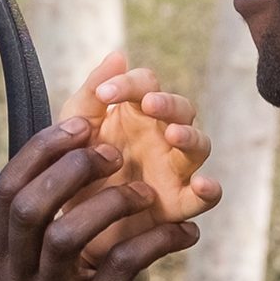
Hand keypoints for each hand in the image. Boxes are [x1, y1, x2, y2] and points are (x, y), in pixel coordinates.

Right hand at [0, 116, 201, 280]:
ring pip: (67, 236)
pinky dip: (155, 241)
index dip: (42, 150)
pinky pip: (120, 267)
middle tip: (115, 153)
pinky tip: (184, 233)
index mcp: (2, 258)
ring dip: (113, 203)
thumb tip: (80, 131)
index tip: (83, 125)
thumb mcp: (59, 263)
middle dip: (73, 169)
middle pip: (28, 207)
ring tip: (149, 194)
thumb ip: (58, 211)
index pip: (6, 189)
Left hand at [60, 52, 219, 260]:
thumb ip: (91, 93)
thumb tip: (118, 54)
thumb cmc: (76, 168)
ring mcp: (174, 169)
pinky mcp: (177, 204)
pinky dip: (210, 191)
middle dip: (168, 104)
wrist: (69, 226)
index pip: (147, 84)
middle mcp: (162, 137)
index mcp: (136, 114)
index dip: (130, 83)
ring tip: (172, 135)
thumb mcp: (74, 128)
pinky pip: (203, 197)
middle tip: (148, 105)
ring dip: (190, 136)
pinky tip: (203, 185)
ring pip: (199, 146)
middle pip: (182, 109)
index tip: (104, 95)